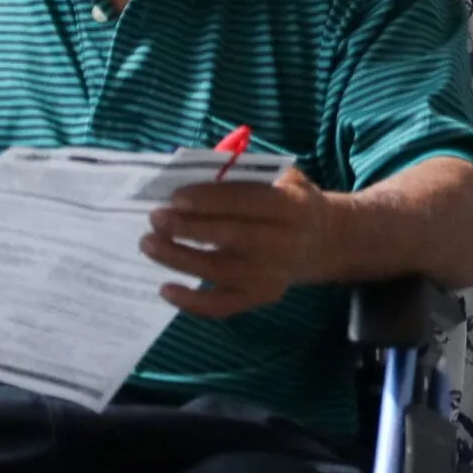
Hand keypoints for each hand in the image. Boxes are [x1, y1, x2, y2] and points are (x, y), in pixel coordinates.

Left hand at [143, 167, 330, 318]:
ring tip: (148, 245)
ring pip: (219, 271)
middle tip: (154, 218)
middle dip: (188, 228)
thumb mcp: (282, 176)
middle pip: (229, 237)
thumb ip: (246, 172)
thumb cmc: (290, 200)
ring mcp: (270, 276)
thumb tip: (196, 168)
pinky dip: (193, 301)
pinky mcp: (260, 298)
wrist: (323, 241)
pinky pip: (223, 305)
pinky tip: (166, 289)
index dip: (209, 200)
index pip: (245, 201)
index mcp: (289, 207)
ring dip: (179, 259)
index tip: (174, 197)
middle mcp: (282, 244)